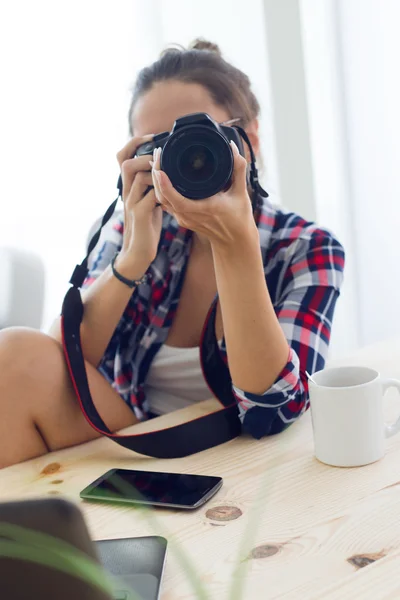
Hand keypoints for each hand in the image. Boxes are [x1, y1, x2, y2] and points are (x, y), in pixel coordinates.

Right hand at [116, 135, 162, 277]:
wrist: (138, 252)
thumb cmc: (147, 227)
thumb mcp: (148, 202)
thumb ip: (153, 187)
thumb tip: (166, 172)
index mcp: (129, 186)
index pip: (122, 157)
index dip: (134, 143)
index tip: (152, 137)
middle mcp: (127, 192)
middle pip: (126, 163)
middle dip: (144, 156)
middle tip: (161, 159)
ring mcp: (132, 203)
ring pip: (138, 177)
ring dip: (155, 172)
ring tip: (169, 176)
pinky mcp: (141, 214)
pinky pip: (151, 195)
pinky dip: (162, 191)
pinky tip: (172, 194)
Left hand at [151, 141, 257, 249]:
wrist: (234, 241)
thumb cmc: (239, 218)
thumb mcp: (241, 193)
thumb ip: (238, 169)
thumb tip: (232, 147)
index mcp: (204, 209)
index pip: (177, 198)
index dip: (165, 184)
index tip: (159, 168)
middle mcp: (190, 216)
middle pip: (163, 197)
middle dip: (156, 175)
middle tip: (158, 154)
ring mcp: (184, 219)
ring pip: (162, 201)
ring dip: (156, 182)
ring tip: (157, 162)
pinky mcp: (182, 219)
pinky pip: (166, 204)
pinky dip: (161, 190)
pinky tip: (160, 177)